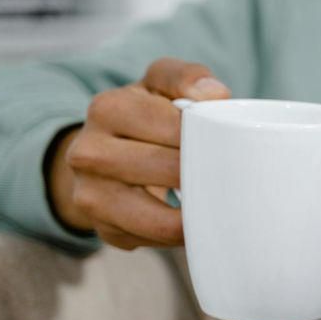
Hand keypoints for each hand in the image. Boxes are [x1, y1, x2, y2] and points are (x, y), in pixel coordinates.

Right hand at [46, 58, 230, 248]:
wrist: (104, 153)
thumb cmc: (146, 116)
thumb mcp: (161, 83)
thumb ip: (187, 77)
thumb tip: (214, 95)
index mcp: (108, 108)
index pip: (176, 128)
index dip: (209, 139)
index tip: (229, 145)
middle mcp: (88, 152)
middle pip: (168, 171)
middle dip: (205, 176)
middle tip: (232, 177)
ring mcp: (90, 195)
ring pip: (159, 220)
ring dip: (195, 216)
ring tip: (218, 205)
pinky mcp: (103, 230)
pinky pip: (153, 242)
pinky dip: (178, 236)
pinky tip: (191, 222)